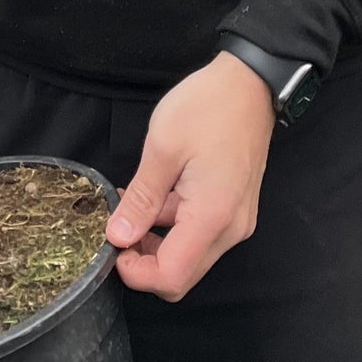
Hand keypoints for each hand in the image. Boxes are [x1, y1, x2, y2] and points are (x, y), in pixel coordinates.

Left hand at [106, 52, 276, 301]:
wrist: (249, 83)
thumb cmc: (206, 107)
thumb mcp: (163, 148)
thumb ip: (142, 198)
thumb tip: (118, 236)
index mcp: (212, 217)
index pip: (172, 278)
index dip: (136, 273)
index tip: (111, 246)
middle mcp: (230, 229)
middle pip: (182, 274)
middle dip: (144, 260)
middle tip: (118, 226)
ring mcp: (236, 219)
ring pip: (190, 254)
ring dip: (157, 239)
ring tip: (131, 201)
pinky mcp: (235, 207)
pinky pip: (200, 231)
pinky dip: (174, 223)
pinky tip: (155, 193)